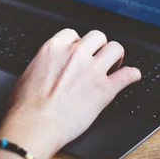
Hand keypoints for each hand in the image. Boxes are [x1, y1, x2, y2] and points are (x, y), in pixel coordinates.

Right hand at [0, 29, 140, 158]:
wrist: (36, 124)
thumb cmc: (26, 105)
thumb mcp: (28, 74)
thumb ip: (43, 65)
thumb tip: (45, 68)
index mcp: (54, 48)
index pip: (73, 34)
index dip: (78, 43)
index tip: (80, 51)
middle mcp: (75, 54)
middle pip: (97, 36)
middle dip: (99, 47)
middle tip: (98, 58)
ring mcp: (92, 70)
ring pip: (115, 49)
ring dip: (116, 56)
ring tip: (114, 65)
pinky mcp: (105, 89)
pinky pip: (128, 75)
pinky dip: (132, 75)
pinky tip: (132, 76)